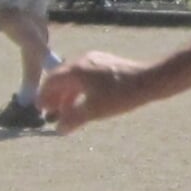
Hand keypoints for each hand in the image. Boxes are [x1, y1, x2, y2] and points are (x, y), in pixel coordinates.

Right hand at [38, 51, 152, 133]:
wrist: (150, 80)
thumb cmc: (120, 95)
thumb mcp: (94, 110)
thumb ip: (74, 119)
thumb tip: (59, 129)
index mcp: (76, 68)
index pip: (51, 80)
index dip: (43, 95)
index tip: (40, 109)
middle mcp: (84, 60)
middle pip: (62, 77)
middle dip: (55, 96)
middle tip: (51, 112)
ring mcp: (96, 61)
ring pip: (75, 78)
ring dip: (68, 94)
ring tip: (67, 111)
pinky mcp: (107, 64)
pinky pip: (87, 76)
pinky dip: (81, 90)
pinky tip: (85, 103)